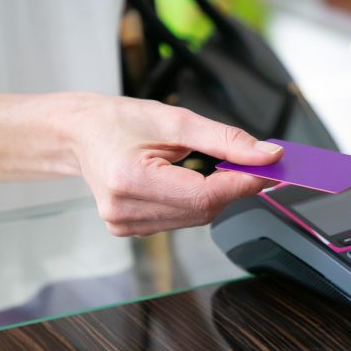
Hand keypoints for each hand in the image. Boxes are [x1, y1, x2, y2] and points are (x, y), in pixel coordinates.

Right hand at [70, 95, 282, 235]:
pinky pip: (181, 220)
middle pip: (203, 210)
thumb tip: (267, 156)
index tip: (270, 169)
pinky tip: (190, 181)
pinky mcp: (129, 230)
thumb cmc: (119, 121)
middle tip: (255, 164)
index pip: (203, 196)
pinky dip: (197, 202)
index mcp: (129, 180)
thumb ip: (226, 139)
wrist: (80, 134)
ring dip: (216, 195)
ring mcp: (125, 225)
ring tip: (217, 167)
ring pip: (196, 217)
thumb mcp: (176, 120)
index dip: (242, 184)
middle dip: (234, 187)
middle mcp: (124, 210)